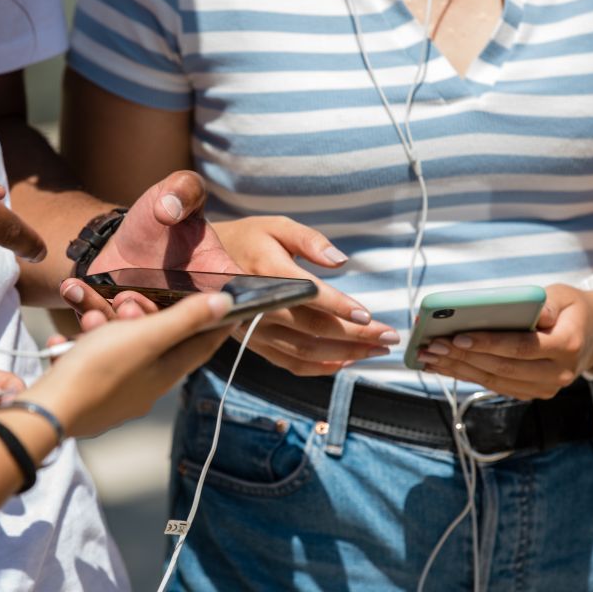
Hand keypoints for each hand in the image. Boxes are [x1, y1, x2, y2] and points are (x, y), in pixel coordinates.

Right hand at [21, 292, 235, 437]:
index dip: (216, 326)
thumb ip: (186, 319)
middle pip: (153, 343)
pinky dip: (78, 349)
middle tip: (123, 301)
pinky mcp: (87, 397)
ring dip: (102, 329)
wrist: (48, 410)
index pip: (202, 346)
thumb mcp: (147, 336)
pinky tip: (63, 343)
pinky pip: (88, 363)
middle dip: (138, 316)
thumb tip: (226, 304)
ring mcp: (116, 395)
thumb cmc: (99, 369)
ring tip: (87, 320)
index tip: (230, 310)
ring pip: (116, 350)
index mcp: (165, 374)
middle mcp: (146, 388)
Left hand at [59, 171, 240, 318]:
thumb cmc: (162, 212)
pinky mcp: (118, 317)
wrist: (123, 232)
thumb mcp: (177, 190)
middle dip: (154, 322)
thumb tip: (170, 209)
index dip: (220, 308)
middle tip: (132, 304)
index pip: (229, 298)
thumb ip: (184, 190)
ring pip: (137, 333)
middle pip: (177, 326)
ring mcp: (152, 316)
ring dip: (118, 322)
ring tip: (101, 304)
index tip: (202, 304)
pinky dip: (85, 309)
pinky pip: (103, 322)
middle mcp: (187, 306)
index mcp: (214, 277)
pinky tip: (72, 289)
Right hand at [210, 216, 398, 375]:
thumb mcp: (277, 226)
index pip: (307, 294)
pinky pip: (290, 362)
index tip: (369, 316)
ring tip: (376, 350)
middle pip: (313, 328)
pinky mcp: (253, 344)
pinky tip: (346, 361)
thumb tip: (340, 260)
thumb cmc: (249, 239)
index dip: (339, 307)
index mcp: (264, 271)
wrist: (202, 261)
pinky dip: (320, 367)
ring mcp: (254, 329)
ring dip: (345, 354)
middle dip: (356, 336)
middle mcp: (257, 305)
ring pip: (305, 351)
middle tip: (390, 337)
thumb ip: (310, 240)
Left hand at [418, 284, 592, 398]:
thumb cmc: (573, 309)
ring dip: (457, 369)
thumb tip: (524, 307)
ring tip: (428, 357)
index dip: (489, 343)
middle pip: (503, 367)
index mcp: (568, 345)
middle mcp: (558, 372)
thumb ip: (546, 302)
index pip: (522, 347)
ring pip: (494, 380)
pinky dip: (466, 375)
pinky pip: (495, 385)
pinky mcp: (532, 392)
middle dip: (463, 357)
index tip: (458, 336)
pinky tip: (443, 365)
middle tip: (431, 346)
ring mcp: (545, 387)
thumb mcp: (565, 295)